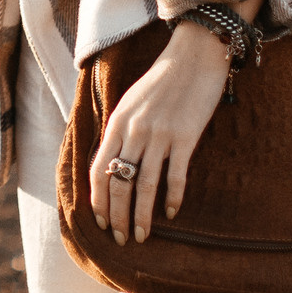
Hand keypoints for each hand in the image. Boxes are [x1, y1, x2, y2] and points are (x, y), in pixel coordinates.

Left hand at [89, 17, 236, 244]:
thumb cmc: (163, 78)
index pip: (98, 169)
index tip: (99, 220)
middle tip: (119, 238)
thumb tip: (112, 162)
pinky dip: (172, 198)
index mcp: (117, 122)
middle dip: (116, 215)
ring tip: (140, 235)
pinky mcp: (185, 137)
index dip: (97, 199)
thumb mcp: (131, 101)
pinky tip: (171, 214)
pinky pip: (175, 176)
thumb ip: (121, 130)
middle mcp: (134, 130)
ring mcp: (159, 134)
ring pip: (144, 186)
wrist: (194, 54)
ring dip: (141, 216)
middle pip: (119, 183)